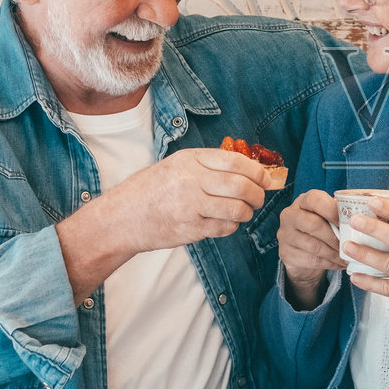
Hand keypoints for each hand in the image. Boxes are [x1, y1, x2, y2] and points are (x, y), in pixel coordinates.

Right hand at [101, 147, 267, 252]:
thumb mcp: (177, 166)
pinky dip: (232, 226)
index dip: (257, 172)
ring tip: (243, 212)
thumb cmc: (151, 190)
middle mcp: (192, 180)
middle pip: (241, 186)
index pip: (236, 162)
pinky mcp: (190, 229)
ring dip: (247, 212)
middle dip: (258, 195)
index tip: (266, 179)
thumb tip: (249, 170)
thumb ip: (208, 166)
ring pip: (237, 209)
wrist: (122, 218)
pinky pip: (225, 228)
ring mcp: (191, 206)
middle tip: (259, 199)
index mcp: (190, 159)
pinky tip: (226, 223)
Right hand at [279, 190, 341, 308]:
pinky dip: (330, 263)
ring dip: (335, 253)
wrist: (302, 251)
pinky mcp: (286, 253)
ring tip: (349, 257)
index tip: (349, 221)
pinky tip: (340, 263)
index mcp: (304, 200)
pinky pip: (311, 260)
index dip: (333, 210)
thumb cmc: (322, 228)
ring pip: (313, 245)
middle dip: (336, 237)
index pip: (315, 200)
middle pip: (314, 224)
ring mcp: (285, 235)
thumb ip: (341, 213)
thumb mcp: (328, 216)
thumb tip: (369, 215)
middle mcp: (290, 215)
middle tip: (351, 244)